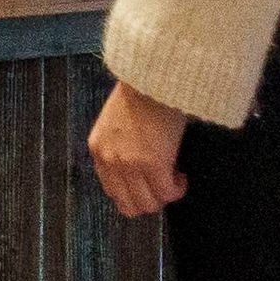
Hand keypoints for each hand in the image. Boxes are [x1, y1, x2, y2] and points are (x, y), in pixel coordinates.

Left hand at [86, 82, 188, 217]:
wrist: (154, 76)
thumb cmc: (141, 92)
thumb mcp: (116, 122)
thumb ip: (119, 146)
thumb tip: (136, 165)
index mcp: (98, 150)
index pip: (112, 191)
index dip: (134, 193)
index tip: (149, 184)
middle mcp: (110, 161)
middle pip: (129, 205)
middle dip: (150, 199)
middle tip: (164, 185)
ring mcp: (130, 164)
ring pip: (149, 204)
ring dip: (164, 196)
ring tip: (174, 178)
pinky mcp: (153, 164)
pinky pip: (168, 193)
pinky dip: (177, 189)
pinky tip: (181, 177)